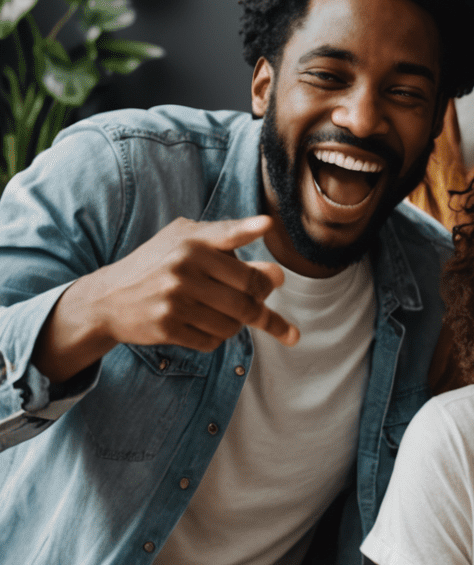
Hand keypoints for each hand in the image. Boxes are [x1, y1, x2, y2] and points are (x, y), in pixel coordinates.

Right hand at [36, 215, 295, 383]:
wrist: (108, 299)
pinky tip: (202, 326)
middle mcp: (183, 267)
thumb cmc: (158, 265)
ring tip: (223, 314)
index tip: (267, 224)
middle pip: (249, 290)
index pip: (226, 234)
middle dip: (262, 302)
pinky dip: (216, 337)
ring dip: (237, 323)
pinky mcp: (167, 326)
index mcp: (191, 242)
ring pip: (235, 321)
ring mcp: (174, 298)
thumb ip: (226, 244)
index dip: (248, 229)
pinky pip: (213, 340)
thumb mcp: (183, 239)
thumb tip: (275, 271)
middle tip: (261, 303)